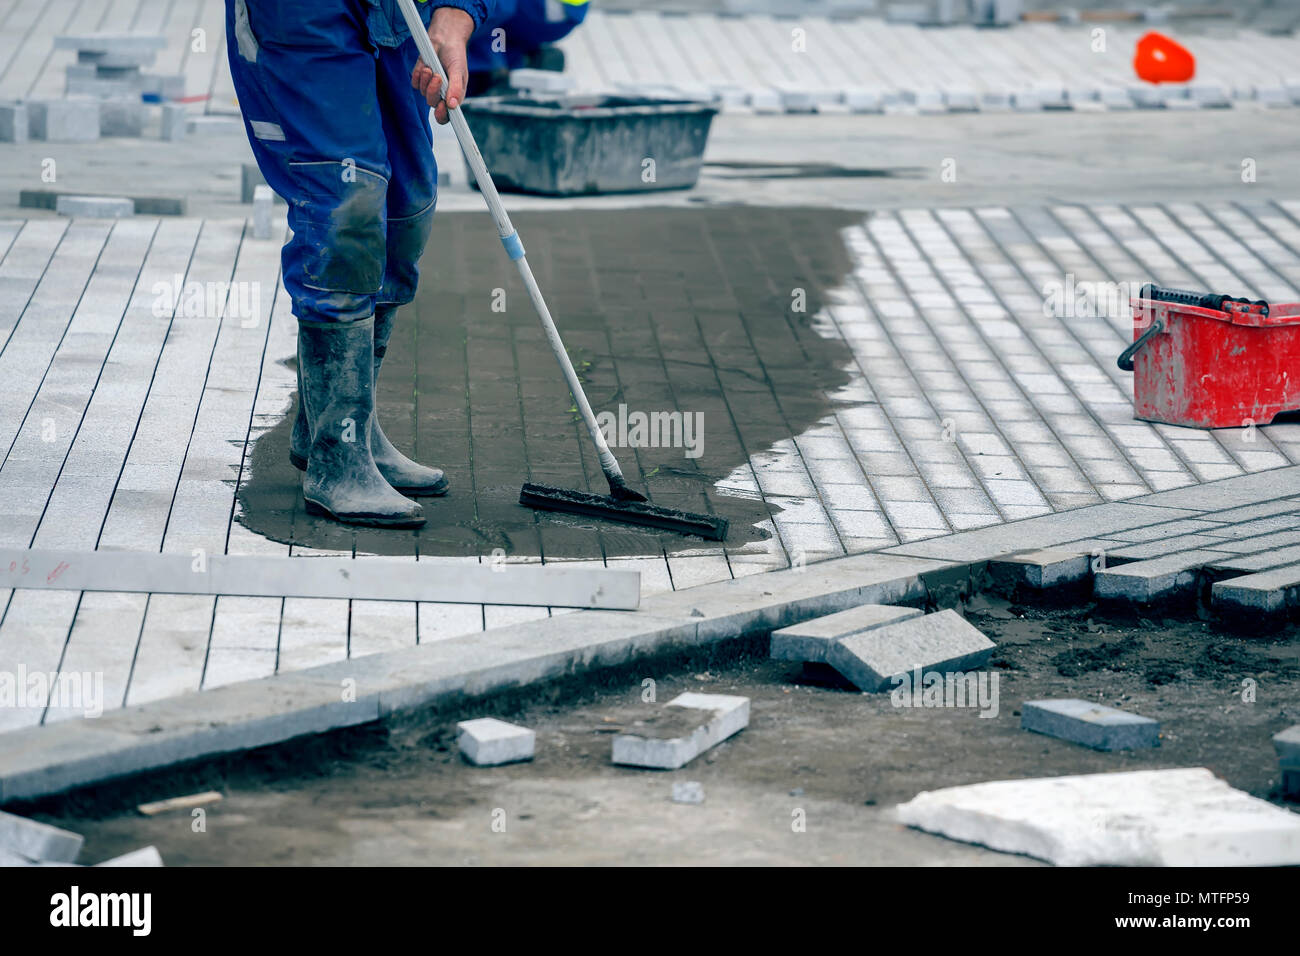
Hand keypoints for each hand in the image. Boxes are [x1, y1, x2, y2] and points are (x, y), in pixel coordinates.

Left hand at [411, 7, 473, 123]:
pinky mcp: (420, 78)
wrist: (444, 39)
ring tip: (432, 68)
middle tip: (438, 76)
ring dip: (426, 80)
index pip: (447, 115)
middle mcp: (441, 94)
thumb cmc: (455, 55)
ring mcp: (430, 87)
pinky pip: (415, 83)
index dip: (443, 114)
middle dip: (433, 91)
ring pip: (422, 93)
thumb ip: (456, 88)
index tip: (442, 106)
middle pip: (433, 103)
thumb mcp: (459, 71)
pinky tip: (425, 66)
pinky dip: (418, 75)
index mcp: (454, 96)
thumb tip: (453, 105)